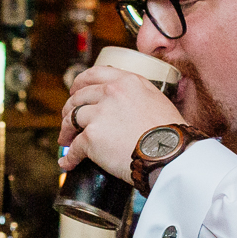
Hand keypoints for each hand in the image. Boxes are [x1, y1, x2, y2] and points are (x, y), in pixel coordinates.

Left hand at [58, 65, 182, 185]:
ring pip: (71, 120)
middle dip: (69, 109)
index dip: (80, 83)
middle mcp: (110, 93)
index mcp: (127, 81)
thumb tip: (128, 102)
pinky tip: (68, 163)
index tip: (75, 91)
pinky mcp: (92, 137)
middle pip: (78, 97)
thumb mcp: (157, 100)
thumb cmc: (171, 134)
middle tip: (68, 120)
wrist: (170, 154)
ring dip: (66, 131)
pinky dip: (69, 157)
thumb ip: (138, 94)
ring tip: (65, 141)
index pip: (95, 74)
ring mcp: (99, 114)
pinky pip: (74, 148)